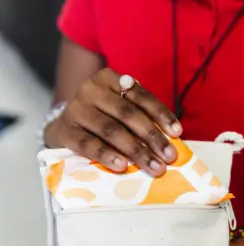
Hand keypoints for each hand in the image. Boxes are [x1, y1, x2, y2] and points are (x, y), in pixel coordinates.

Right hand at [43, 68, 181, 176]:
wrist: (66, 127)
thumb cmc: (104, 117)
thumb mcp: (121, 108)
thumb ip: (142, 116)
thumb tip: (171, 139)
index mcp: (109, 79)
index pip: (140, 96)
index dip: (161, 114)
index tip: (178, 133)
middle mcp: (91, 90)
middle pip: (128, 114)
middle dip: (152, 137)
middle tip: (169, 157)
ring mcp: (75, 109)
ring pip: (111, 130)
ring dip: (136, 150)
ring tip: (153, 166)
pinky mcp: (64, 130)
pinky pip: (88, 144)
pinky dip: (107, 155)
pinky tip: (122, 166)